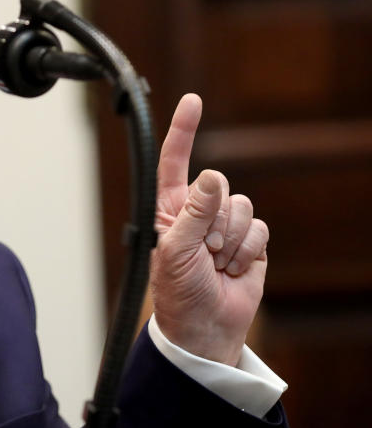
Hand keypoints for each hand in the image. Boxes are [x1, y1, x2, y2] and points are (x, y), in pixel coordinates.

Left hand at [150, 94, 268, 365]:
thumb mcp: (174, 250)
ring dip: (230, 239)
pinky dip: (248, 251)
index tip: (193, 100)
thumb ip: (193, 212)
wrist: (205, 327)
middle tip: (202, 250)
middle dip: (214, 219)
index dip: (184, 130)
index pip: (174, 161)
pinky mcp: (250, 241)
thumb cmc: (178, 290)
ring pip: (242, 206)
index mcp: (169, 206)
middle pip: (218, 184)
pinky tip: (234, 270)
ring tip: (216, 263)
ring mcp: (226, 224)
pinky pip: (259, 228)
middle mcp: (198, 209)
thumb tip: (211, 177)